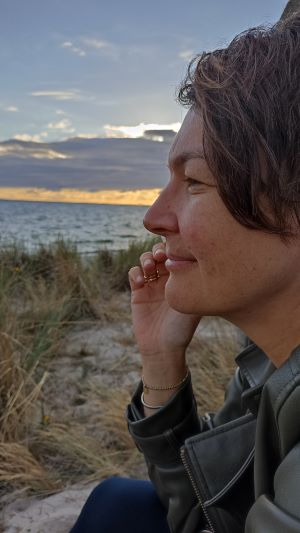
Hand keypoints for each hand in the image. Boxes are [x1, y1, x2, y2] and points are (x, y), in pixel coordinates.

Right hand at [128, 242, 201, 359]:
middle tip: (161, 256)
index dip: (175, 249)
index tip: (175, 253)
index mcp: (182, 279)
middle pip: (160, 253)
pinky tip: (141, 282)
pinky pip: (134, 274)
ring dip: (146, 259)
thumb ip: (192, 285)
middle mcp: (167, 279)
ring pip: (146, 260)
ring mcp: (151, 284)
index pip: (177, 255)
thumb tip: (196, 262)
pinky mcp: (138, 292)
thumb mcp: (193, 305)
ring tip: (149, 267)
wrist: (163, 348)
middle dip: (159, 250)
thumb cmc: (181, 328)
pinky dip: (135, 273)